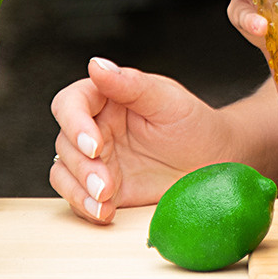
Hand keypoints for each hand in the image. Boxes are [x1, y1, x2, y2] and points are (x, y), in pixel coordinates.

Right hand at [48, 58, 229, 224]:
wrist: (213, 163)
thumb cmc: (194, 125)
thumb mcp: (168, 101)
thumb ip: (131, 84)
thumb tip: (95, 65)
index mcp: (108, 98)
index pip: (71, 103)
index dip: (74, 123)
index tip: (95, 146)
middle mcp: (96, 127)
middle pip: (65, 142)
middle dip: (82, 166)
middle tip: (106, 185)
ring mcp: (97, 159)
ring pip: (64, 171)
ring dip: (79, 189)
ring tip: (106, 201)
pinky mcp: (102, 188)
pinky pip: (76, 197)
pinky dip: (85, 207)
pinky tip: (105, 213)